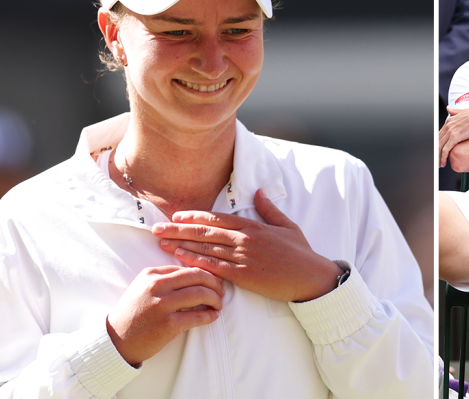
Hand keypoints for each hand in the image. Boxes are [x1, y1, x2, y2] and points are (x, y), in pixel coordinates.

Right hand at [107, 266, 223, 366]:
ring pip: (201, 294)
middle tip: (221, 291)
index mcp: (151, 274)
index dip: (205, 273)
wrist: (116, 340)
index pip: (187, 267)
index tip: (213, 281)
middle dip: (215, 283)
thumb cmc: (133, 313)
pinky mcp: (168, 324)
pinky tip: (213, 316)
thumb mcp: (143, 287)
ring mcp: (162, 305)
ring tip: (218, 304)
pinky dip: (209, 315)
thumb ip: (166, 279)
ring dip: (215, 299)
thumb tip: (197, 275)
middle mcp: (156, 286)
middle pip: (198, 276)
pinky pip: (197, 316)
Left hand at [153, 190, 342, 302]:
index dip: (195, 216)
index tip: (177, 215)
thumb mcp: (288, 226)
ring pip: (206, 248)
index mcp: (254, 226)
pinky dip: (195, 261)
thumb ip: (269, 209)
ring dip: (181, 244)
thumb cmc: (300, 253)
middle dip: (179, 229)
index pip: (218, 218)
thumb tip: (259, 192)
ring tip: (161, 242)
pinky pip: (214, 266)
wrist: (311, 276)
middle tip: (157, 228)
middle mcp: (245, 239)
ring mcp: (243, 257)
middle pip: (206, 231)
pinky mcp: (243, 276)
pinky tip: (180, 258)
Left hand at [439, 106, 468, 167]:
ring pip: (439, 147)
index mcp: (449, 121)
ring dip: (437, 157)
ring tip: (438, 164)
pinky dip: (442, 157)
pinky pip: (445, 149)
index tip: (437, 150)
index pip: (439, 135)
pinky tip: (443, 163)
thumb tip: (448, 108)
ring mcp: (450, 131)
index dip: (437, 144)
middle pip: (437, 141)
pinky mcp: (455, 137)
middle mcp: (448, 125)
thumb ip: (454, 111)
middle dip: (435, 151)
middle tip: (435, 159)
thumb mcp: (463, 111)